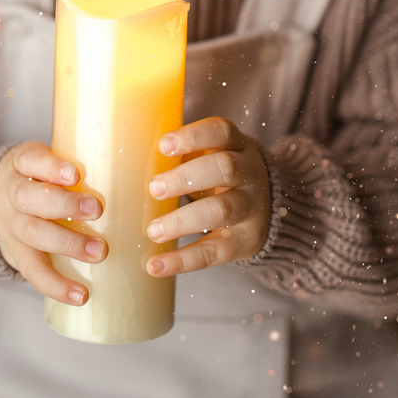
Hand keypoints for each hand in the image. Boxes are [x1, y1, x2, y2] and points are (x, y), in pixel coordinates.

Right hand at [0, 142, 106, 305]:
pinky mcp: (18, 255)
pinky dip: (56, 286)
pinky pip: (34, 272)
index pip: (30, 160)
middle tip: (96, 209)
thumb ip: (82, 163)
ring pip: (33, 234)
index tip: (75, 173)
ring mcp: (14, 227)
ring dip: (67, 244)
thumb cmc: (40, 181)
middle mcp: (13, 195)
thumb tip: (145, 165)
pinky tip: (80, 295)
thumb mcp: (48, 163)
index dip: (50, 167)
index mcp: (23, 165)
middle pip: (29, 198)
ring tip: (99, 251)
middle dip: (63, 204)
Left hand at [144, 117, 270, 276]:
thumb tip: (128, 161)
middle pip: (224, 168)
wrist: (269, 209)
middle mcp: (249, 173)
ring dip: (182, 221)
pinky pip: (214, 251)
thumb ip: (182, 156)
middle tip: (154, 188)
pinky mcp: (244, 241)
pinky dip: (183, 260)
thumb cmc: (221, 178)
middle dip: (186, 178)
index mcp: (236, 146)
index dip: (193, 137)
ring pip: (221, 210)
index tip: (163, 146)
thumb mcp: (213, 157)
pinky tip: (156, 266)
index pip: (221, 132)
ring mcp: (250, 208)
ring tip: (153, 231)